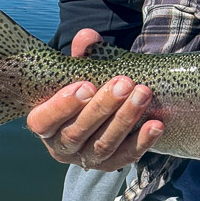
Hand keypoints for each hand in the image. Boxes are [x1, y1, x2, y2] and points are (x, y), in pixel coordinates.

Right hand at [25, 28, 163, 169]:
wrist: (100, 111)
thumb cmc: (83, 88)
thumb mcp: (79, 71)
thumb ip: (80, 55)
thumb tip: (88, 36)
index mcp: (45, 124)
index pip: (44, 121)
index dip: (62, 106)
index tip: (86, 85)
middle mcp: (62, 147)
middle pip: (78, 132)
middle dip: (103, 107)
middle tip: (123, 83)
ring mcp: (87, 158)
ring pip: (103, 145)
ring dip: (125, 119)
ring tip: (142, 94)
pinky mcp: (112, 164)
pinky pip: (127, 156)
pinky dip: (143, 141)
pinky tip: (156, 124)